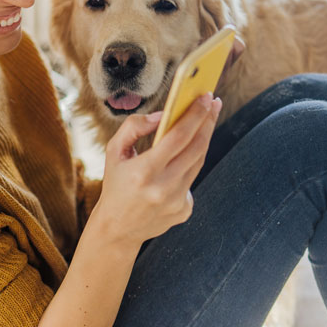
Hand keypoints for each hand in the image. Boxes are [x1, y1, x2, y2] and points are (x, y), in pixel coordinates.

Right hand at [94, 93, 221, 247]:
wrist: (117, 229)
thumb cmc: (115, 183)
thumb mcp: (114, 151)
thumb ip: (134, 127)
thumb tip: (163, 115)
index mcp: (144, 171)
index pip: (179, 136)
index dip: (195, 115)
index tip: (206, 97)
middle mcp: (164, 187)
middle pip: (196, 147)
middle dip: (207, 121)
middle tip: (213, 102)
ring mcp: (177, 201)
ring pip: (198, 161)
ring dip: (204, 138)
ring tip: (206, 120)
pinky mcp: (184, 210)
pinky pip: (192, 179)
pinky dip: (188, 164)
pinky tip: (182, 157)